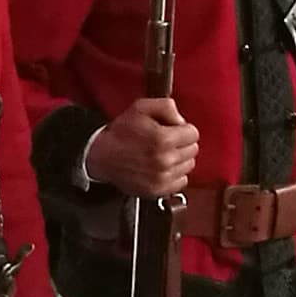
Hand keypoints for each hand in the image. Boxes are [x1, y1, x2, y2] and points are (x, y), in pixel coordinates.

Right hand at [83, 97, 197, 200]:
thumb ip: (166, 107)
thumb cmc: (120, 132)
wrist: (102, 156)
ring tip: (162, 154)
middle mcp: (164, 160)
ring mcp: (162, 177)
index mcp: (163, 139)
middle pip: (192, 150)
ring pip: (188, 166)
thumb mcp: (141, 107)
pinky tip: (162, 167)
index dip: (183, 129)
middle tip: (166, 141)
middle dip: (182, 143)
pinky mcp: (158, 189)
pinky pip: (181, 181)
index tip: (174, 130)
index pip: (193, 134)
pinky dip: (175, 175)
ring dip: (179, 159)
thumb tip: (181, 120)